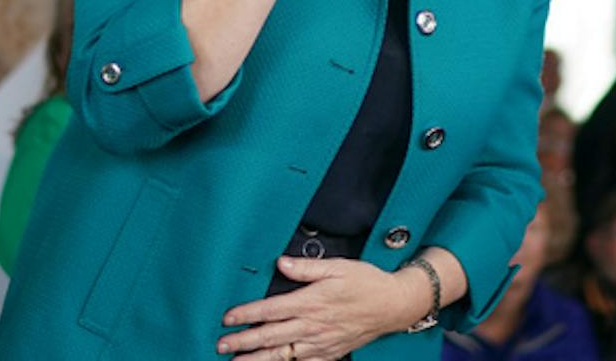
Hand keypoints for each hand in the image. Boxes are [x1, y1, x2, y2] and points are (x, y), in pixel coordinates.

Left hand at [217, 256, 424, 357]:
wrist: (393, 305)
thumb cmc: (366, 283)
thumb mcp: (337, 267)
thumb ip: (306, 268)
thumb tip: (280, 263)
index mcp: (311, 302)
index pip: (271, 310)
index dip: (247, 314)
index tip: (228, 318)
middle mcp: (312, 326)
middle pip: (271, 336)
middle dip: (243, 341)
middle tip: (221, 345)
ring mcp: (321, 343)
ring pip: (282, 355)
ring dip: (257, 359)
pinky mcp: (330, 353)